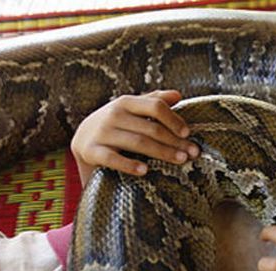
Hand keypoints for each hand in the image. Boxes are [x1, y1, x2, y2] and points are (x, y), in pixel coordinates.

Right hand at [70, 90, 200, 186]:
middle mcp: (114, 115)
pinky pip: (112, 158)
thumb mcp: (132, 110)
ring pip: (137, 143)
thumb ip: (153, 101)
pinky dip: (128, 164)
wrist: (82, 139)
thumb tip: (178, 95)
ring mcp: (102, 133)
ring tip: (180, 160)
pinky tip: (145, 170)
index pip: (155, 106)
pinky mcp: (92, 151)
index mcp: (127, 103)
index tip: (188, 133)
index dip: (173, 119)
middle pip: (150, 128)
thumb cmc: (116, 124)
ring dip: (161, 152)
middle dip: (175, 141)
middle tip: (193, 153)